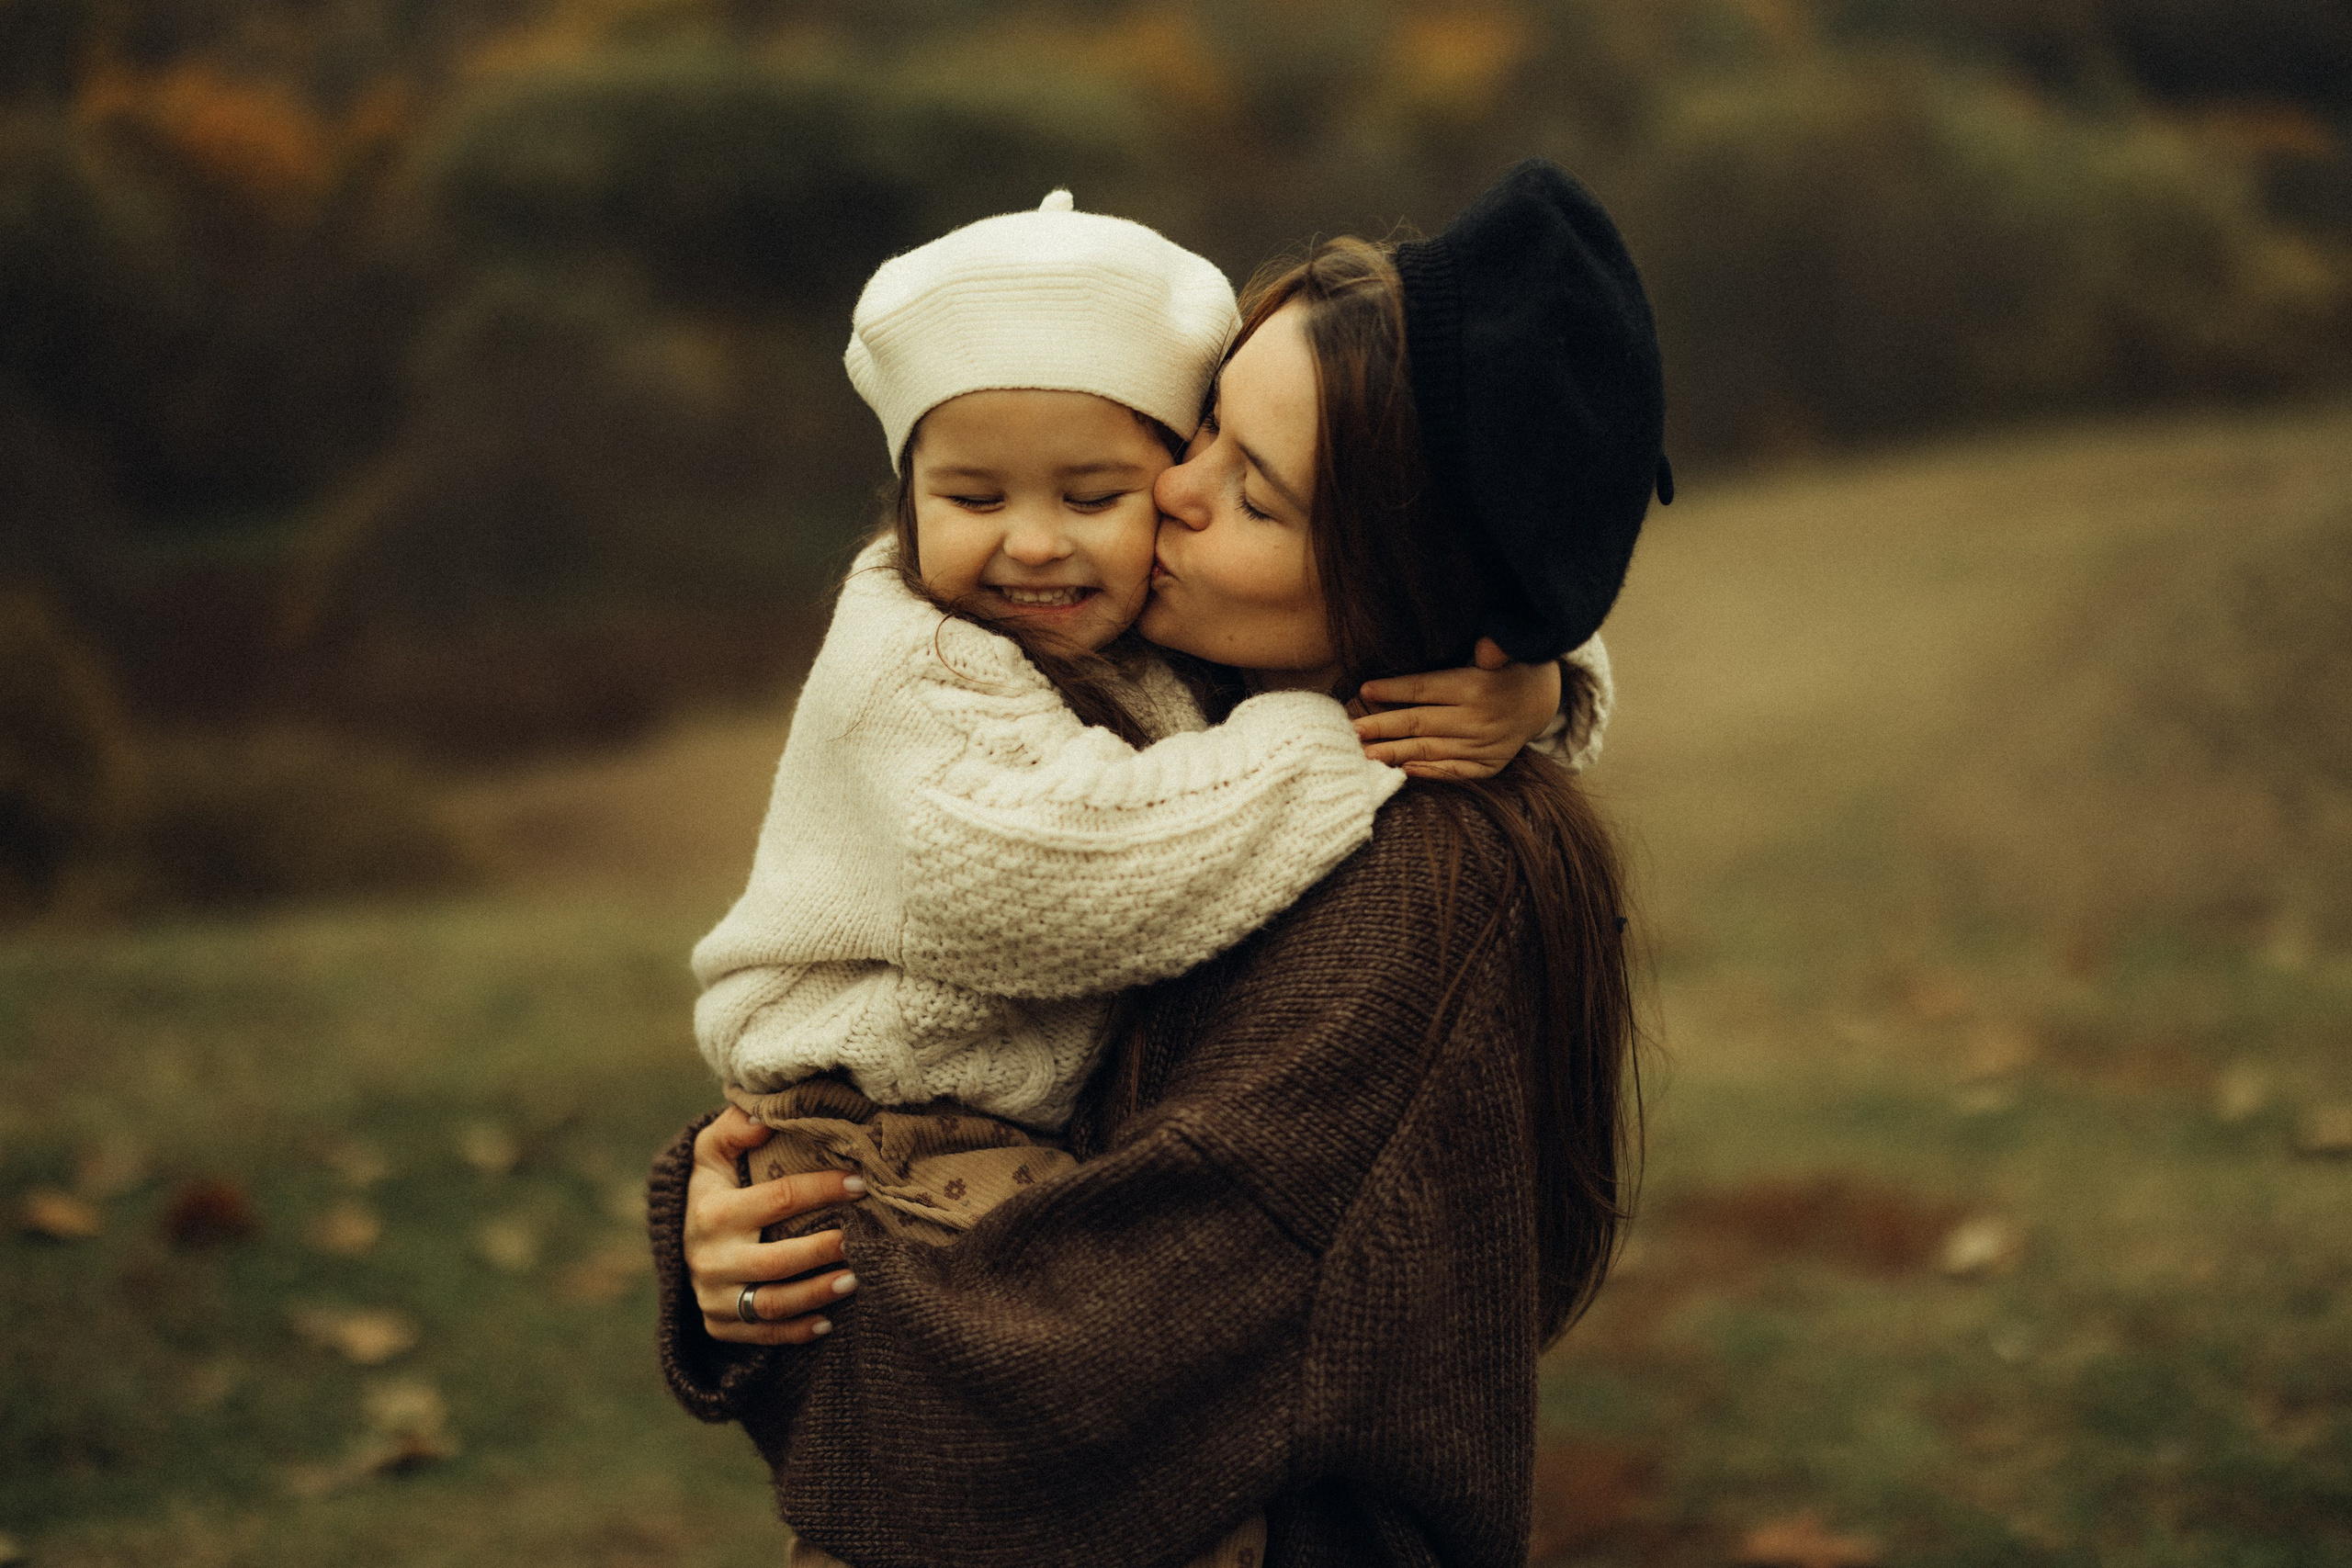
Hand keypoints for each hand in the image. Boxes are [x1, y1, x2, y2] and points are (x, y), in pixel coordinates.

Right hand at [684, 1107, 867, 1345]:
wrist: (678, 1240)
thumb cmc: (711, 1188)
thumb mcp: (711, 1153)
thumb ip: (732, 1129)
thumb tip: (762, 1114)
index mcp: (711, 1212)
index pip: (778, 1199)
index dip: (822, 1189)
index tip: (861, 1183)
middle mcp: (708, 1260)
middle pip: (775, 1262)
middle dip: (823, 1251)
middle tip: (862, 1239)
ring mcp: (713, 1297)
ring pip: (770, 1305)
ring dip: (816, 1295)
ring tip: (855, 1279)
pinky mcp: (719, 1325)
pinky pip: (761, 1336)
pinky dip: (796, 1331)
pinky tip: (828, 1320)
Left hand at [1350, 638, 1561, 780]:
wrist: (1543, 700)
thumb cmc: (1510, 667)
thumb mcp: (1507, 649)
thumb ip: (1491, 647)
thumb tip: (1484, 647)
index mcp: (1476, 687)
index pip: (1425, 688)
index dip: (1393, 689)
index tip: (1364, 690)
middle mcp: (1478, 719)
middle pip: (1420, 723)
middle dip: (1382, 727)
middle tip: (1351, 731)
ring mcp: (1484, 746)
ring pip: (1431, 750)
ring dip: (1396, 753)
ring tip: (1365, 755)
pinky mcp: (1489, 765)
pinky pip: (1455, 771)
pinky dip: (1430, 772)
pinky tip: (1404, 771)